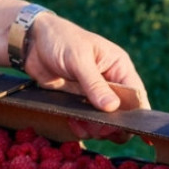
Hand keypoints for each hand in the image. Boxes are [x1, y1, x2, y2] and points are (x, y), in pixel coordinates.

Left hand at [22, 13, 149, 141]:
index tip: (128, 129)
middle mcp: (110, 81)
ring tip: (81, 124)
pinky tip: (73, 123)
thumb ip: (94, 84)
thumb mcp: (78, 60)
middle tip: (97, 129)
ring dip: (95, 128)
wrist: (31, 42)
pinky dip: (81, 127)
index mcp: (118, 66)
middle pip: (122, 112)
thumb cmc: (60, 40)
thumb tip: (112, 107)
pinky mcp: (79, 102)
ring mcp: (94, 93)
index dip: (137, 114)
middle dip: (111, 124)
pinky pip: (86, 121)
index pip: (136, 94)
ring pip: (104, 121)